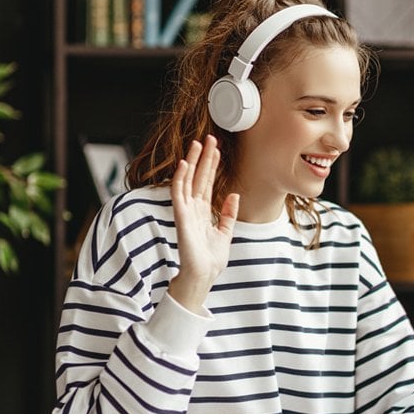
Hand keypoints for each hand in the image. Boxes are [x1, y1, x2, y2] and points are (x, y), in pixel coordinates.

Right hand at [168, 135, 238, 313]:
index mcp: (203, 210)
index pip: (208, 182)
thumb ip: (228, 213)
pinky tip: (185, 164)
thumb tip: (234, 195)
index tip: (216, 148)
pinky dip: (181, 178)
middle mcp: (193, 207)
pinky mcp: (181, 217)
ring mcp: (186, 211)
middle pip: (199, 177)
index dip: (212, 165)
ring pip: (188, 180)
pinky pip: (179, 194)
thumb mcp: (225, 232)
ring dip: (192, 161)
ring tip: (197, 144)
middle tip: (208, 138)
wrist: (203, 275)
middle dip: (204, 157)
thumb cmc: (210, 258)